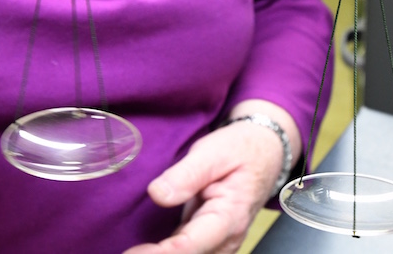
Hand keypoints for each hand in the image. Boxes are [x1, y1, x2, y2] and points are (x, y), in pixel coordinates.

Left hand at [124, 120, 284, 253]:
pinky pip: (188, 253)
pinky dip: (168, 251)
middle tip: (128, 251)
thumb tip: (157, 194)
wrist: (265, 152)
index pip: (189, 247)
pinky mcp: (210, 241)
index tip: (131, 253)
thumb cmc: (240, 149)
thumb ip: (186, 174)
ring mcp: (220, 243)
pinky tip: (145, 249)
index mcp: (228, 217)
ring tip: (133, 251)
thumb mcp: (213, 152)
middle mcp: (227, 239)